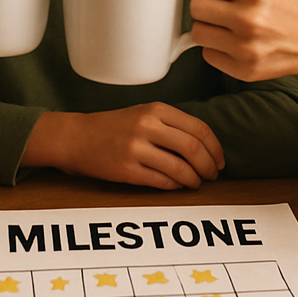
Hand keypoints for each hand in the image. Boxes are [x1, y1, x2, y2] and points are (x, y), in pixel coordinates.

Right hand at [21, 104, 224, 188]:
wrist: (77, 137)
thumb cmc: (113, 127)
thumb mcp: (143, 114)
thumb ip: (171, 124)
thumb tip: (205, 146)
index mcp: (155, 110)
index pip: (199, 128)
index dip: (215, 147)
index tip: (219, 160)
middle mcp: (147, 126)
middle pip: (194, 148)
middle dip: (209, 166)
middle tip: (212, 175)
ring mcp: (136, 148)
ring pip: (180, 168)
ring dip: (194, 180)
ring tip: (196, 183)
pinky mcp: (127, 169)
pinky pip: (162, 182)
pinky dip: (175, 186)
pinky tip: (177, 185)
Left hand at [186, 0, 297, 96]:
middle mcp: (251, 18)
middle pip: (195, 6)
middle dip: (207, 1)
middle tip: (227, 3)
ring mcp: (247, 48)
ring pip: (198, 32)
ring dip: (211, 25)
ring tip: (233, 21)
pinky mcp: (245, 70)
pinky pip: (207, 54)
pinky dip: (218, 47)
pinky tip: (239, 40)